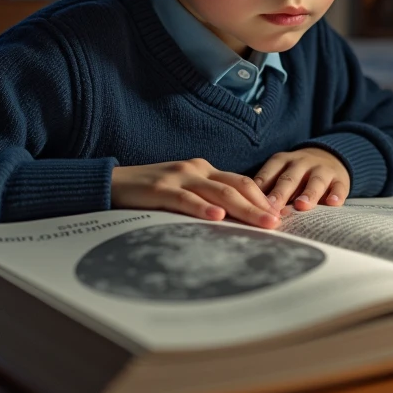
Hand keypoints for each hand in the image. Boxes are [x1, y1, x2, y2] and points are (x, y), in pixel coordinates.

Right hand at [111, 158, 279, 228]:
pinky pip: (185, 198)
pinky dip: (203, 208)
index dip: (263, 197)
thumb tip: (235, 223)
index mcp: (204, 170)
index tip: (282, 215)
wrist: (110, 184)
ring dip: (244, 208)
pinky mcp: (159, 189)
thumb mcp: (182, 194)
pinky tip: (217, 217)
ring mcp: (178, 176)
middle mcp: (195, 169)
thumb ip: (206, 201)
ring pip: (218, 191)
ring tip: (262, 223)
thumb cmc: (149, 194)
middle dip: (261, 205)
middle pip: (237, 186)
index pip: (242, 182)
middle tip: (280, 222)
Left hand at [254, 147, 350, 210]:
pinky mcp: (340, 180)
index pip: (270, 172)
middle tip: (273, 207)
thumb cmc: (296, 174)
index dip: (262, 187)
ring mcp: (322, 170)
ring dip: (308, 193)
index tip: (254, 203)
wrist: (329, 157)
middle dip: (281, 192)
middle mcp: (302, 163)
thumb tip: (249, 209)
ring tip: (301, 206)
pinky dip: (336, 195)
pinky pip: (339, 187)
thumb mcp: (280, 172)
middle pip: (290, 178)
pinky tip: (332, 203)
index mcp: (282, 161)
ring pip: (315, 181)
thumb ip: (268, 188)